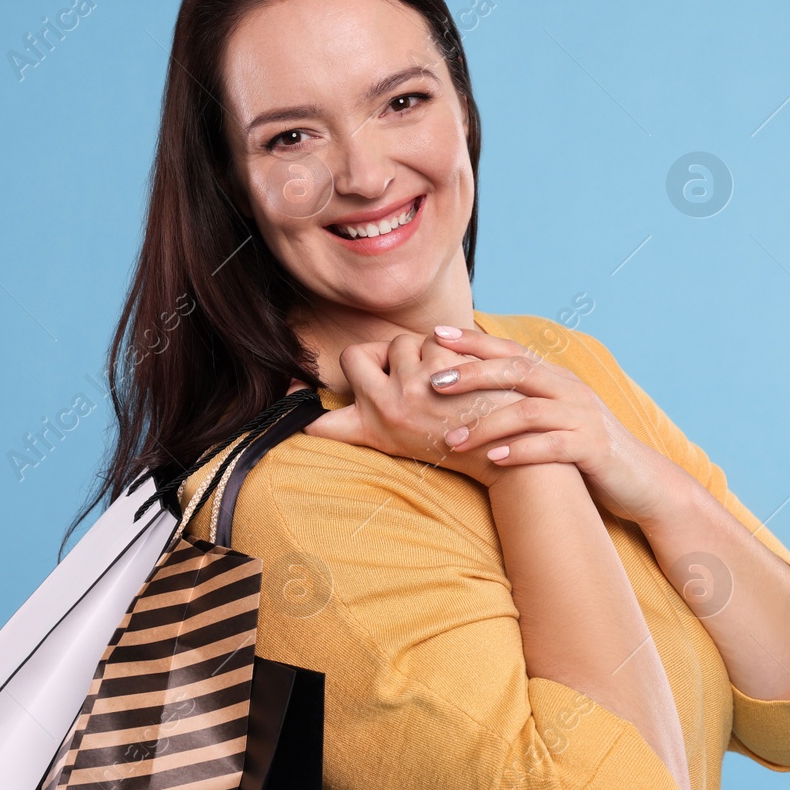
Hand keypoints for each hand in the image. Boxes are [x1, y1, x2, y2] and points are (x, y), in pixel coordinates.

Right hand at [303, 331, 525, 486]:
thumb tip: (310, 425)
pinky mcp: (435, 374)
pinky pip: (433, 339)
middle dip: (385, 355)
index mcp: (371, 429)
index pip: (319, 420)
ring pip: (402, 342)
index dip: (294, 405)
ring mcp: (406, 392)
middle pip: (357, 355)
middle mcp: (381, 412)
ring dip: (426, 352)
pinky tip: (470, 379)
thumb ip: (363, 423)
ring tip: (451, 386)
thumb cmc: (459, 439)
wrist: (508, 451)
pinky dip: (454, 349)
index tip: (281, 396)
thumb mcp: (402, 441)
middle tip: (415, 379)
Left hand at [424, 326, 678, 522]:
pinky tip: (495, 460)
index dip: (475, 341)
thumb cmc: (586, 451)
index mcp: (558, 379)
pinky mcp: (593, 449)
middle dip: (473, 374)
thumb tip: (472, 393)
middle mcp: (571, 390)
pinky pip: (552, 446)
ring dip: (487, 424)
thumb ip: (523, 402)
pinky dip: (521, 451)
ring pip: (529, 411)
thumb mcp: (555, 418)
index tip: (436, 334)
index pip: (511, 350)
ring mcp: (584, 418)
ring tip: (453, 440)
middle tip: (434, 383)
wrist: (642, 481)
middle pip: (517, 371)